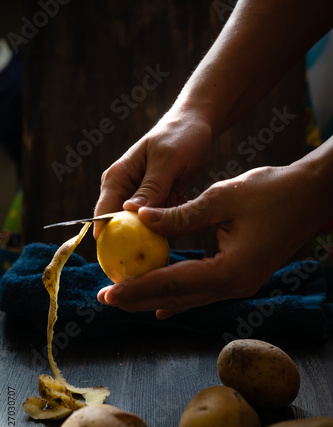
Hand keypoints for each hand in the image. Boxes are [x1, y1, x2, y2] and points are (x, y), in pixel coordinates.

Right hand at [93, 108, 211, 238]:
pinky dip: (171, 215)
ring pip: (143, 226)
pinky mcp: (154, 201)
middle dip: (142, 233)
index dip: (109, 240)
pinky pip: (158, 220)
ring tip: (176, 193)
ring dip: (162, 219)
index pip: (104, 215)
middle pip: (123, 227)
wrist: (196, 125)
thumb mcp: (168, 161)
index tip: (123, 259)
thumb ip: (152, 188)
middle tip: (164, 228)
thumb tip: (130, 214)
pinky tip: (181, 194)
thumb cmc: (180, 136)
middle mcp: (123, 190)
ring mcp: (138, 197)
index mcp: (117, 179)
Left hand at [97, 162, 320, 318]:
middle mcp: (234, 286)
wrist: (310, 197)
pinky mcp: (241, 278)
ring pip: (188, 297)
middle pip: (177, 297)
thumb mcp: (221, 198)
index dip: (137, 287)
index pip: (171, 283)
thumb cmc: (271, 193)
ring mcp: (240, 286)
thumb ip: (179, 216)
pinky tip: (161, 304)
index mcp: (229, 270)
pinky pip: (203, 291)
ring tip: (125, 298)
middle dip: (139, 298)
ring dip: (155, 297)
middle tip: (106, 299)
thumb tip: (139, 219)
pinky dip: (179, 295)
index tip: (108, 292)